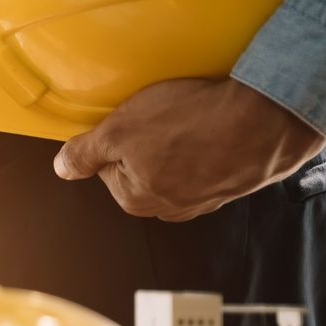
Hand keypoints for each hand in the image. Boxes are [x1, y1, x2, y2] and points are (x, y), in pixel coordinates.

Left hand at [53, 78, 324, 220]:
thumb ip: (84, 152)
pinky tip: (215, 126)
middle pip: (141, 166)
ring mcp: (205, 198)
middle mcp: (170, 209)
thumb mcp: (118, 131)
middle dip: (149, 141)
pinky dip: (208, 142)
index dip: (117, 136)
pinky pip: (208, 159)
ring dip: (181, 140)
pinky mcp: (234, 181)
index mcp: (136, 201)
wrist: (264, 118)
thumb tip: (61, 168)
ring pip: (176, 163)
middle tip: (166, 116)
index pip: (107, 165)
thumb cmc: (189, 122)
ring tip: (193, 119)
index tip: (136, 120)